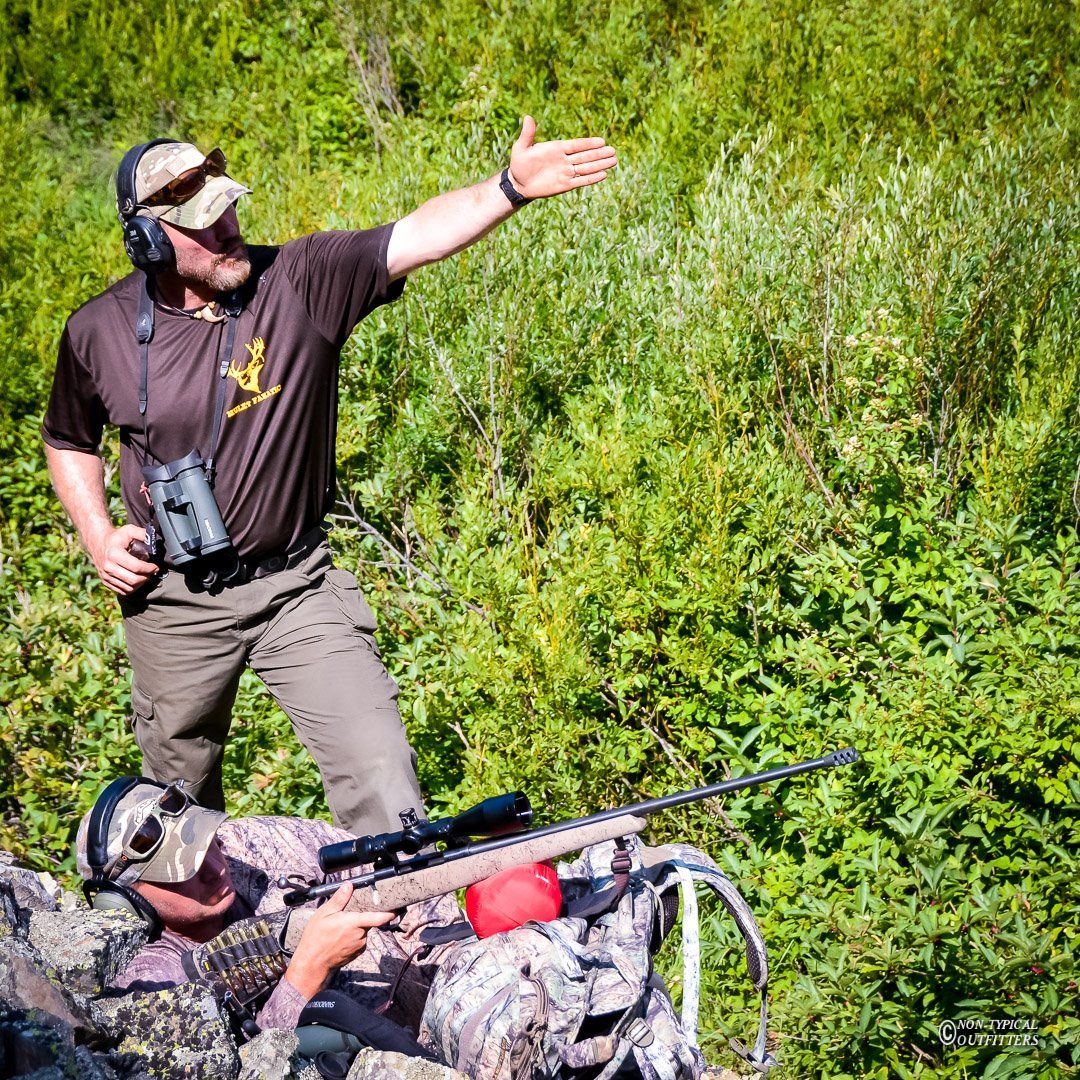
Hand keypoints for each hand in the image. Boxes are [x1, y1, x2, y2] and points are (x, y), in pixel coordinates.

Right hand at [90, 524, 158, 595]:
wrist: (97, 542)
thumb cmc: (116, 537)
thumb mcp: (129, 530)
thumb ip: (143, 534)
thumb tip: (154, 541)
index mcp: (114, 554)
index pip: (137, 567)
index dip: (150, 569)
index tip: (155, 567)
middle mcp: (108, 566)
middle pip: (133, 580)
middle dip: (147, 577)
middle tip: (151, 572)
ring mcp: (106, 575)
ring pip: (129, 588)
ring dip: (141, 584)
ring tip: (145, 576)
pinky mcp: (105, 581)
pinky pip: (122, 591)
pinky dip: (132, 588)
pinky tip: (137, 581)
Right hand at [285, 884, 394, 998]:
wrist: (312, 964)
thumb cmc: (316, 939)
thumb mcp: (324, 914)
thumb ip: (339, 899)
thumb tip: (349, 885)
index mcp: (354, 923)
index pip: (378, 917)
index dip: (391, 912)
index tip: (398, 907)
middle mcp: (360, 935)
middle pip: (369, 921)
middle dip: (362, 916)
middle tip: (348, 915)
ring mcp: (359, 945)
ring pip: (363, 931)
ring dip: (356, 927)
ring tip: (339, 928)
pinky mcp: (356, 953)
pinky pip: (359, 940)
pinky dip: (353, 937)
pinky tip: (340, 938)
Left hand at [507, 116, 616, 199]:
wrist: (519, 183)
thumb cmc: (519, 163)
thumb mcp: (521, 148)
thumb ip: (527, 135)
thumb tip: (527, 117)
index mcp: (557, 148)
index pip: (576, 145)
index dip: (589, 144)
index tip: (602, 141)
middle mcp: (564, 160)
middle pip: (585, 156)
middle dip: (599, 154)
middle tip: (613, 151)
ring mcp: (566, 172)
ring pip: (586, 168)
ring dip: (600, 165)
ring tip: (614, 161)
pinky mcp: (565, 185)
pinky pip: (580, 181)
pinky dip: (591, 178)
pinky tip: (603, 175)